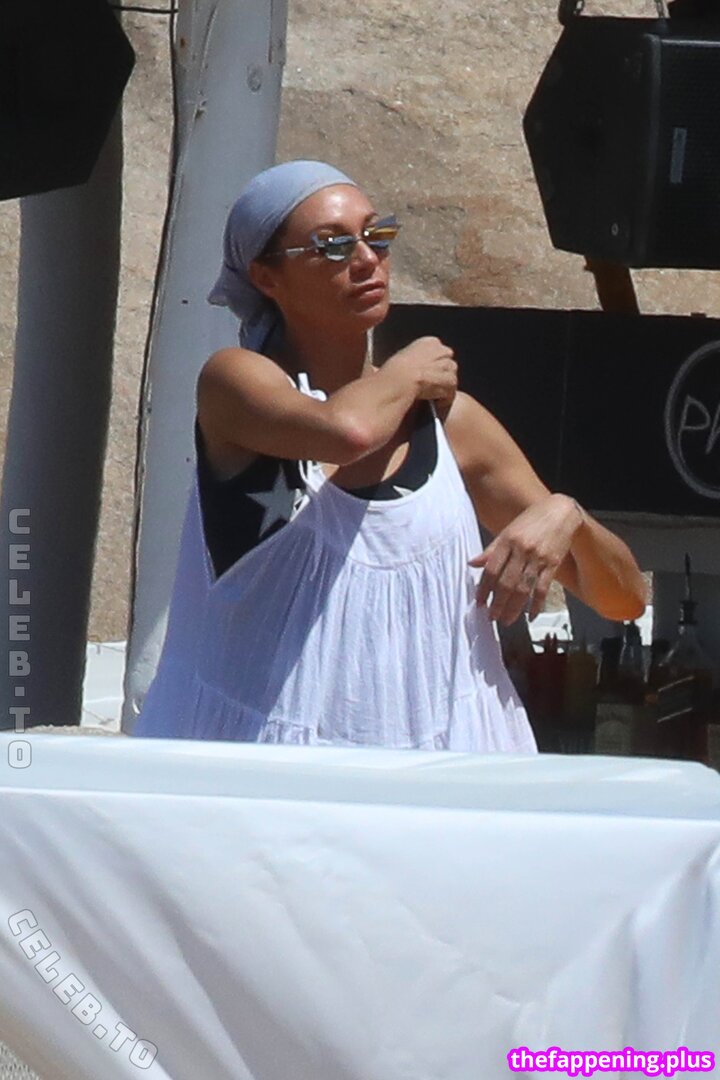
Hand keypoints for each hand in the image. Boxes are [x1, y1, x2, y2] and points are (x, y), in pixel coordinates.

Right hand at [384, 336, 457, 407]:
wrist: (400, 378)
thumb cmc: (395, 369)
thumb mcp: (403, 357)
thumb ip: (414, 359)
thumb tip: (409, 367)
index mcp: (430, 342)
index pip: (440, 352)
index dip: (434, 365)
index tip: (427, 374)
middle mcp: (442, 350)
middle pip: (448, 364)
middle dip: (441, 375)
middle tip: (431, 386)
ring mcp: (448, 366)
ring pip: (451, 378)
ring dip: (444, 387)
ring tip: (433, 397)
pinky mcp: (450, 381)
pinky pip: (451, 392)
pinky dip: (445, 399)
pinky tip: (435, 403)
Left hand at [469, 494, 583, 624]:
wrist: (561, 511)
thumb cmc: (531, 521)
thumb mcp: (508, 531)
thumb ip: (491, 550)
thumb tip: (472, 564)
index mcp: (507, 540)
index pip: (492, 569)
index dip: (483, 588)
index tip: (479, 602)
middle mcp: (522, 550)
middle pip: (506, 582)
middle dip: (497, 603)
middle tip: (491, 617)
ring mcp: (538, 558)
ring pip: (523, 588)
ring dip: (514, 607)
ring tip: (506, 620)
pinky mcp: (552, 564)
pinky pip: (542, 588)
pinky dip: (536, 604)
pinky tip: (530, 616)